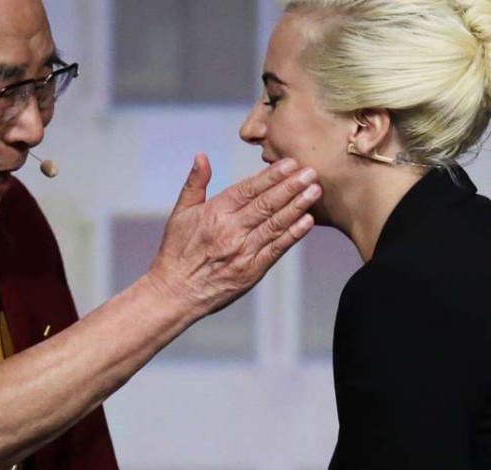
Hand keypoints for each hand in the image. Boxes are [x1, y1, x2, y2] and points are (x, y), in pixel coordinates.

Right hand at [146, 154, 319, 319]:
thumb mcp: (180, 213)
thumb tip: (202, 156)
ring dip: (297, 206)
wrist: (175, 292)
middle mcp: (231, 230)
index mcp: (215, 213)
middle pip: (266, 204)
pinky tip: (308, 221)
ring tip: (315, 191)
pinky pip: (276, 249)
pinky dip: (293, 234)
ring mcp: (243, 251)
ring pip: (275, 224)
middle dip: (291, 186)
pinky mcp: (252, 271)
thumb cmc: (177, 252)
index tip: (291, 163)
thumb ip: (195, 183)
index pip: (248, 189)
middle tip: (312, 171)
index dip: (271, 175)